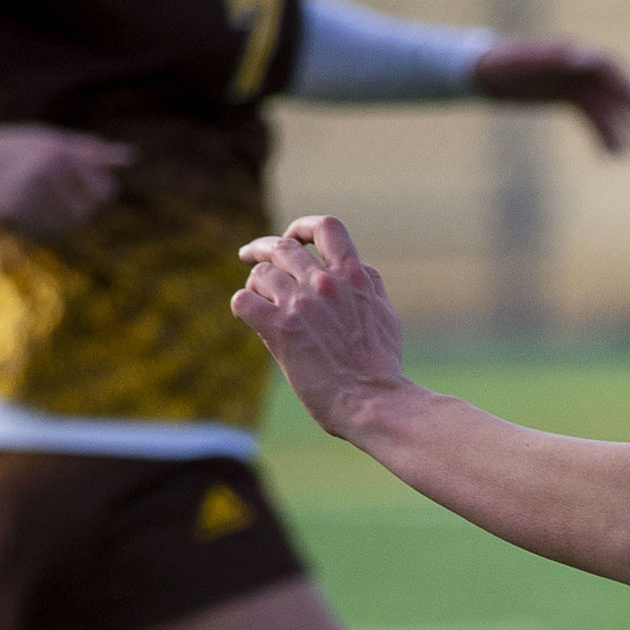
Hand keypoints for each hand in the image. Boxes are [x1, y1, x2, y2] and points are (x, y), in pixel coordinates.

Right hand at [0, 125, 133, 239]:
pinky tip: (31, 212)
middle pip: (86, 212)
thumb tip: (133, 157)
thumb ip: (92, 151)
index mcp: (57, 152)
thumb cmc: (16, 148)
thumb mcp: (52, 140)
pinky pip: (42, 232)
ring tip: (43, 203)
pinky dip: (43, 228)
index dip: (101, 193)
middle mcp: (43, 172)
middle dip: (81, 208)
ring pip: (65, 226)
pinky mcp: (9, 212)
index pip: (104, 190)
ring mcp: (25, 193)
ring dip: (60, 220)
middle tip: (61, 197)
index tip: (88, 188)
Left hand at [232, 214, 407, 439]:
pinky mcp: (279, 329)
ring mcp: (301, 304)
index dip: (303, 227)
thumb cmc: (382, 368)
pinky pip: (243, 301)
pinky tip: (251, 317)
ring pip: (260, 274)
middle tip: (249, 256)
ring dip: (255, 285)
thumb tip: (358, 269)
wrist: (374, 402)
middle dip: (261, 248)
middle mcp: (325, 283)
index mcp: (353, 277)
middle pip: (282, 246)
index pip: (326, 228)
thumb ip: (369, 287)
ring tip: (258, 300)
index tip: (294, 238)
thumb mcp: (386, 316)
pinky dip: (244, 305)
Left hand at [470, 37, 629, 153]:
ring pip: (603, 107)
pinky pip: (590, 116)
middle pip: (612, 88)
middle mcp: (577, 67)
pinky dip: (601, 134)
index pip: (607, 68)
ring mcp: (572, 83)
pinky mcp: (566, 97)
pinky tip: (609, 155)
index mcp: (571, 53)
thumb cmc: (500, 63)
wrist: (480, 72)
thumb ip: (556, 57)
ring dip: (616, 129)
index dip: (626, 84)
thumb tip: (589, 58)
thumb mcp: (525, 61)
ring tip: (625, 155)